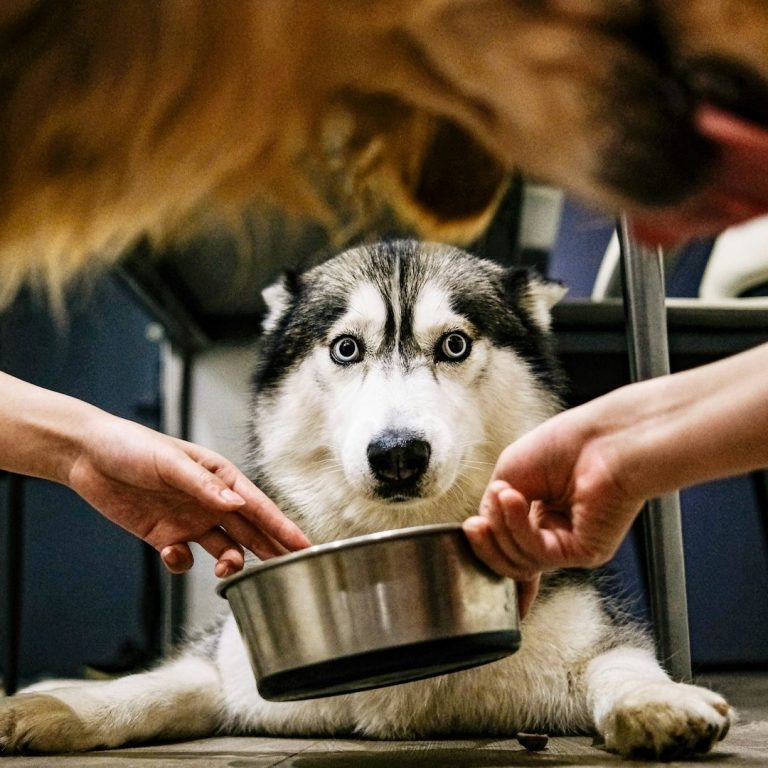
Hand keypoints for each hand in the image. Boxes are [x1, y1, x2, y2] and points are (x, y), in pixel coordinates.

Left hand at [67, 412, 309, 576]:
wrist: (87, 456)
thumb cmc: (133, 447)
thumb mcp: (170, 462)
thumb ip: (204, 486)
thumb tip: (236, 504)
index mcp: (220, 477)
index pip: (259, 507)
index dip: (283, 527)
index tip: (305, 546)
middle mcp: (210, 501)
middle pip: (250, 532)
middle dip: (270, 551)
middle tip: (290, 572)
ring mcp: (189, 520)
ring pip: (223, 550)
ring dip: (230, 564)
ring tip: (226, 572)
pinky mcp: (164, 536)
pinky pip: (184, 559)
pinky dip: (182, 563)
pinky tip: (172, 553)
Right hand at [463, 400, 645, 616]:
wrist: (600, 438)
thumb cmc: (563, 446)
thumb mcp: (509, 476)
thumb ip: (493, 510)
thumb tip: (481, 535)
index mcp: (540, 515)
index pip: (509, 546)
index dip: (487, 548)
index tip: (470, 530)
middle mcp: (556, 534)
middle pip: (509, 560)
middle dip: (487, 543)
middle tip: (474, 524)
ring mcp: (569, 545)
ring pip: (520, 560)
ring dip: (502, 527)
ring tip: (502, 495)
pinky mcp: (583, 552)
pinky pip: (539, 554)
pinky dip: (519, 528)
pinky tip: (512, 500)